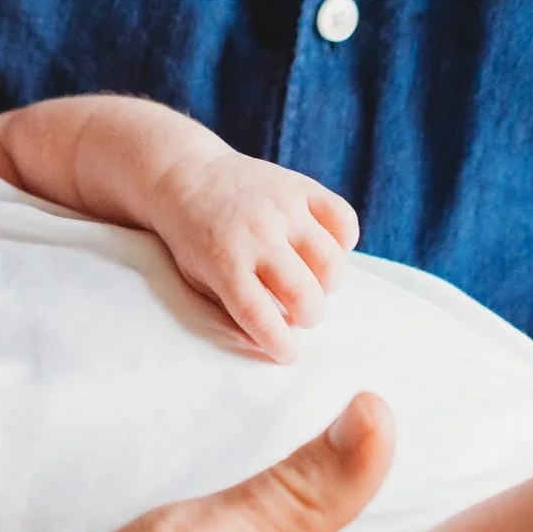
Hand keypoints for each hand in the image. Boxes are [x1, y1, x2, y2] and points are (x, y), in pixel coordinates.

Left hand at [146, 152, 357, 358]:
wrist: (188, 178)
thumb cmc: (195, 239)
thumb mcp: (198, 279)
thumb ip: (233, 306)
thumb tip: (274, 337)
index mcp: (224, 264)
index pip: (259, 316)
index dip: (280, 344)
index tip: (288, 353)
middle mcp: (256, 236)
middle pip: (302, 293)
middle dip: (310, 316)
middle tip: (302, 315)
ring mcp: (282, 209)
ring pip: (330, 260)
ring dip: (328, 283)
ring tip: (313, 282)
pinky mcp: (301, 188)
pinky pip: (343, 219)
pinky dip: (344, 241)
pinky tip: (324, 248)